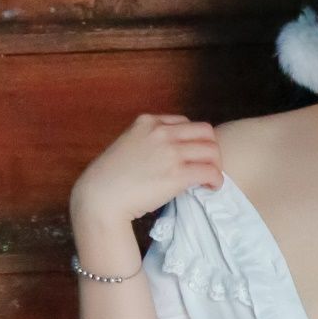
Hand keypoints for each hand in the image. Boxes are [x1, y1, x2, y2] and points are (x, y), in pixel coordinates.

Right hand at [70, 113, 225, 232]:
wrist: (100, 197)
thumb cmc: (109, 178)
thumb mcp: (126, 145)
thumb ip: (146, 142)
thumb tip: (164, 153)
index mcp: (148, 121)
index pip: (185, 122)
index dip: (192, 140)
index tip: (190, 155)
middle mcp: (161, 132)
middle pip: (205, 131)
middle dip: (210, 148)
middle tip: (208, 165)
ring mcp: (170, 152)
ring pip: (212, 150)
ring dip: (216, 165)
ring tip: (210, 178)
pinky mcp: (177, 174)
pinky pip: (210, 171)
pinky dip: (216, 180)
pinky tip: (211, 187)